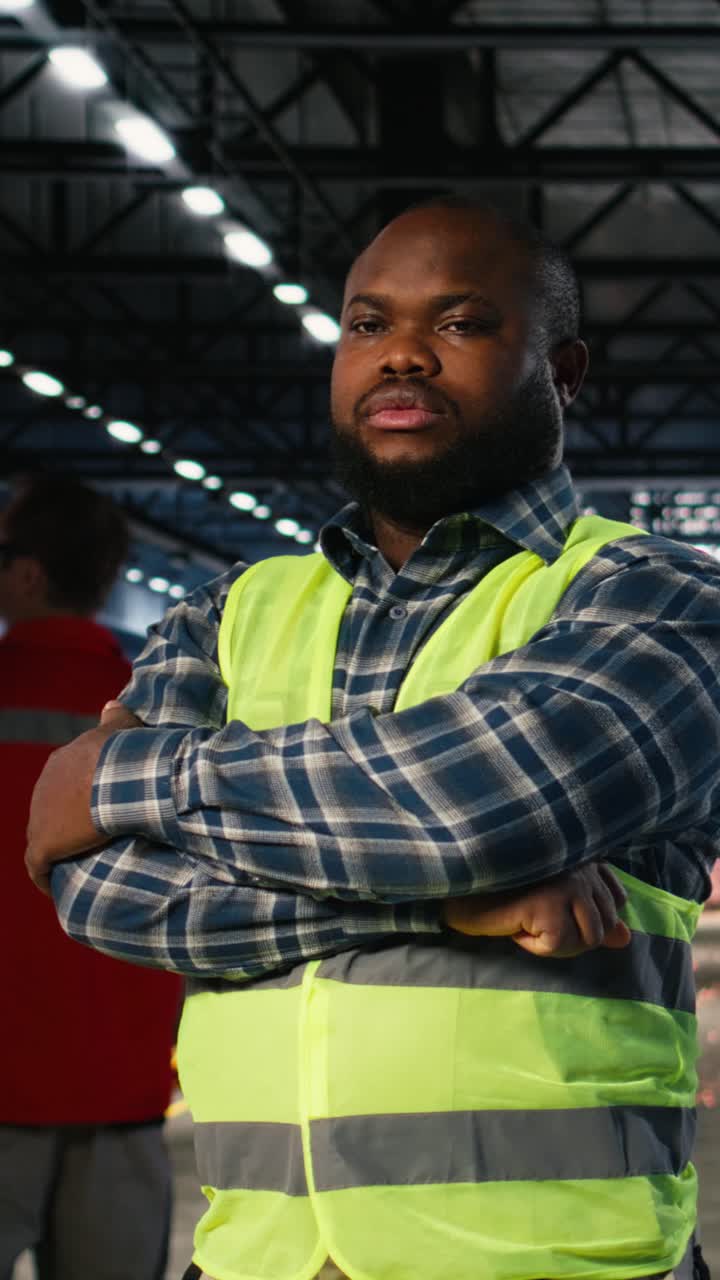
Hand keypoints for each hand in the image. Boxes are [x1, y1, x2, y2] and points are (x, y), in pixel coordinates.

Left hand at [25, 701, 142, 894]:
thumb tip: (112, 704)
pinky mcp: (42, 846)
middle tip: (82, 837)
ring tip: (70, 863)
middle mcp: (43, 789)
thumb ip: (114, 715)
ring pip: (41, 837)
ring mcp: (39, 818)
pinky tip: (50, 886)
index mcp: (59, 764)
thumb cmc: (120, 754)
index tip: (87, 808)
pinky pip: (37, 866)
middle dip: (60, 822)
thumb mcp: (119, 729)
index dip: (72, 797)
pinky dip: (42, 876)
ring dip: (53, 848)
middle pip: (47, 810)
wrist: (115, 778)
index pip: (60, 783)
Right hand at [442, 863, 631, 957]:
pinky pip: (559, 946)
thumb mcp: (556, 906)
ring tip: (528, 924)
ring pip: (588, 939)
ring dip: (556, 944)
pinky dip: (535, 946)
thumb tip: (626, 940)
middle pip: (604, 926)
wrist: (462, 891)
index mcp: (584, 858)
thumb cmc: (505, 894)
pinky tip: (517, 927)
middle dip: (571, 936)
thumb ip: (593, 917)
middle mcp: (581, 866)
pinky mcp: (549, 903)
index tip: (553, 911)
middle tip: (536, 922)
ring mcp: (568, 883)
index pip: (616, 901)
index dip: (589, 918)